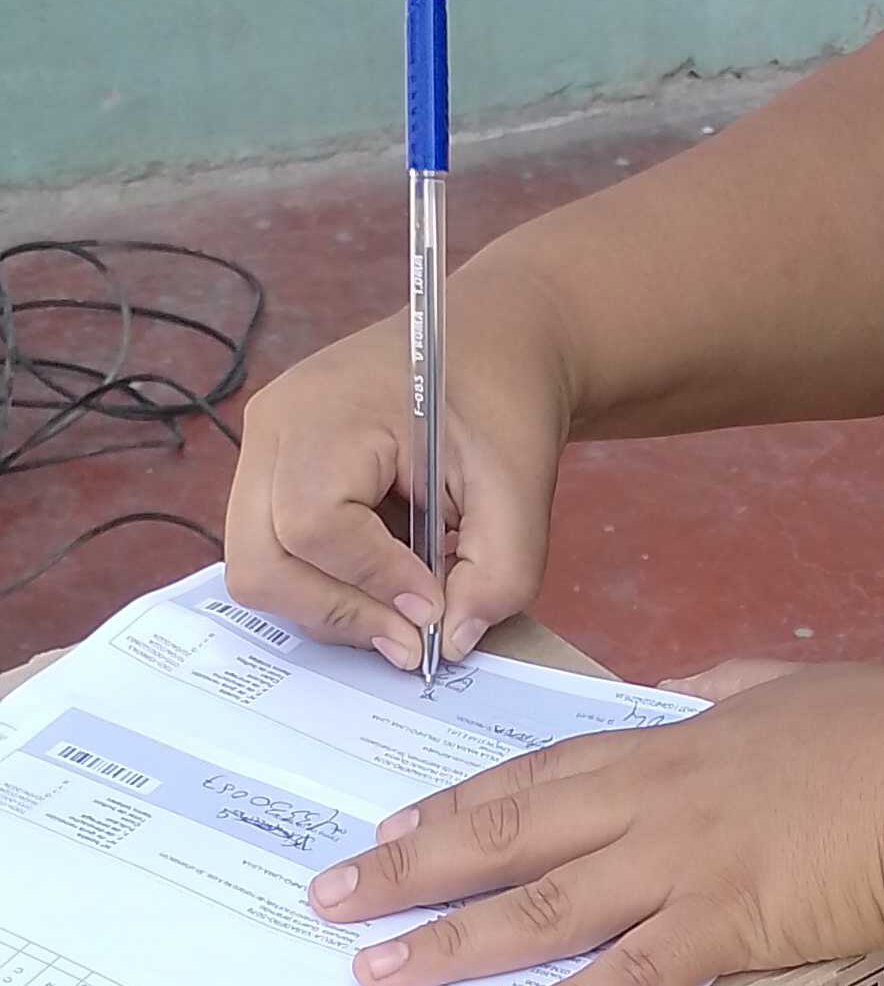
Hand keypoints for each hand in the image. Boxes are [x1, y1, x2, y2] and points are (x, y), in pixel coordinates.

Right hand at [225, 266, 571, 669]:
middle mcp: (274, 426)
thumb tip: (446, 643)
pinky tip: (385, 572)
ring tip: (404, 600)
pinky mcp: (269, 474)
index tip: (433, 606)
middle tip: (410, 638)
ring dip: (331, 603)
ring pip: (259, 569)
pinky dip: (326, 584)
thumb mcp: (522, 488)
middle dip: (337, 612)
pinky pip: (274, 556)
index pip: (313, 526)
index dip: (372, 583)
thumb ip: (499, 574)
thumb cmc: (502, 397)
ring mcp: (261, 450)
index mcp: (327, 409)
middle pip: (261, 562)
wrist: (491, 342)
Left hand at [308, 658, 883, 985]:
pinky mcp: (728, 925)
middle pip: (506, 835)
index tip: (387, 829)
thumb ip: (733, 689)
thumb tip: (698, 687)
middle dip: (407, 869)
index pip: (536, 777)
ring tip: (377, 973)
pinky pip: (628, 974)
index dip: (453, 807)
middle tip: (329, 897)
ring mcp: (686, 865)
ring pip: (542, 907)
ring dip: (451, 943)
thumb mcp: (795, 689)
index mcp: (672, 745)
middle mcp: (657, 802)